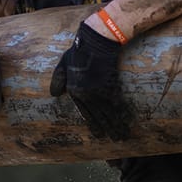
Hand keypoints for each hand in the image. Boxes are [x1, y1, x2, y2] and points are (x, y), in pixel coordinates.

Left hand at [49, 20, 135, 139]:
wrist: (96, 42)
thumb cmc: (78, 51)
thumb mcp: (62, 65)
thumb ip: (58, 80)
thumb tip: (54, 95)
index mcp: (75, 92)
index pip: (85, 113)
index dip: (93, 124)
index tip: (99, 134)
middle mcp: (87, 95)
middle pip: (99, 117)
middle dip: (107, 129)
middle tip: (114, 140)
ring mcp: (99, 92)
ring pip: (109, 114)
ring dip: (117, 126)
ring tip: (123, 137)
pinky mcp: (111, 86)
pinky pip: (118, 105)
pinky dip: (123, 115)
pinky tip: (128, 123)